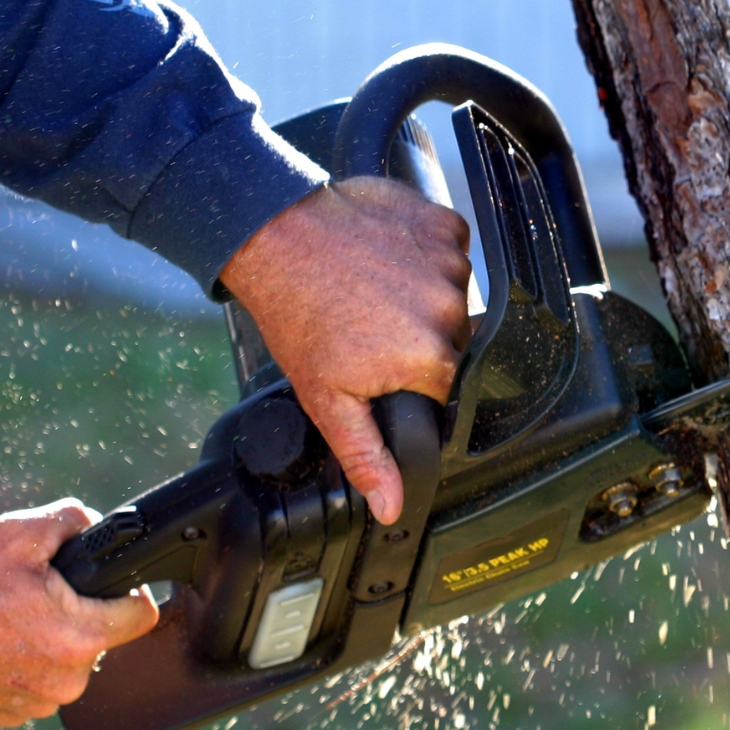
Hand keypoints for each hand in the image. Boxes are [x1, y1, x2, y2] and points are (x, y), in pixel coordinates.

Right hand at [0, 500, 158, 726]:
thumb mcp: (17, 533)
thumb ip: (74, 522)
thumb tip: (100, 527)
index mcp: (79, 637)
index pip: (141, 615)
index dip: (128, 590)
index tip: (107, 581)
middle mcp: (67, 680)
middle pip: (102, 636)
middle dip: (79, 611)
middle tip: (35, 594)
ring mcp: (38, 704)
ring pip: (69, 660)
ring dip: (49, 637)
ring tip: (6, 617)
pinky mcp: (10, 716)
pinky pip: (38, 681)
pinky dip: (23, 661)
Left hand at [221, 177, 471, 523]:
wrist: (275, 236)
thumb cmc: (297, 314)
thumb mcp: (327, 399)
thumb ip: (367, 456)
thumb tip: (393, 507)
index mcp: (431, 359)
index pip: (446, 385)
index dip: (414, 380)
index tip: (383, 364)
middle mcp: (451, 309)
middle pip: (454, 339)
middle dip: (420, 338)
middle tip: (371, 327)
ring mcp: (450, 261)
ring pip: (453, 293)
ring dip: (423, 294)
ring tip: (373, 289)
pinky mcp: (443, 223)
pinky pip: (452, 248)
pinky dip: (427, 253)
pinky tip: (387, 259)